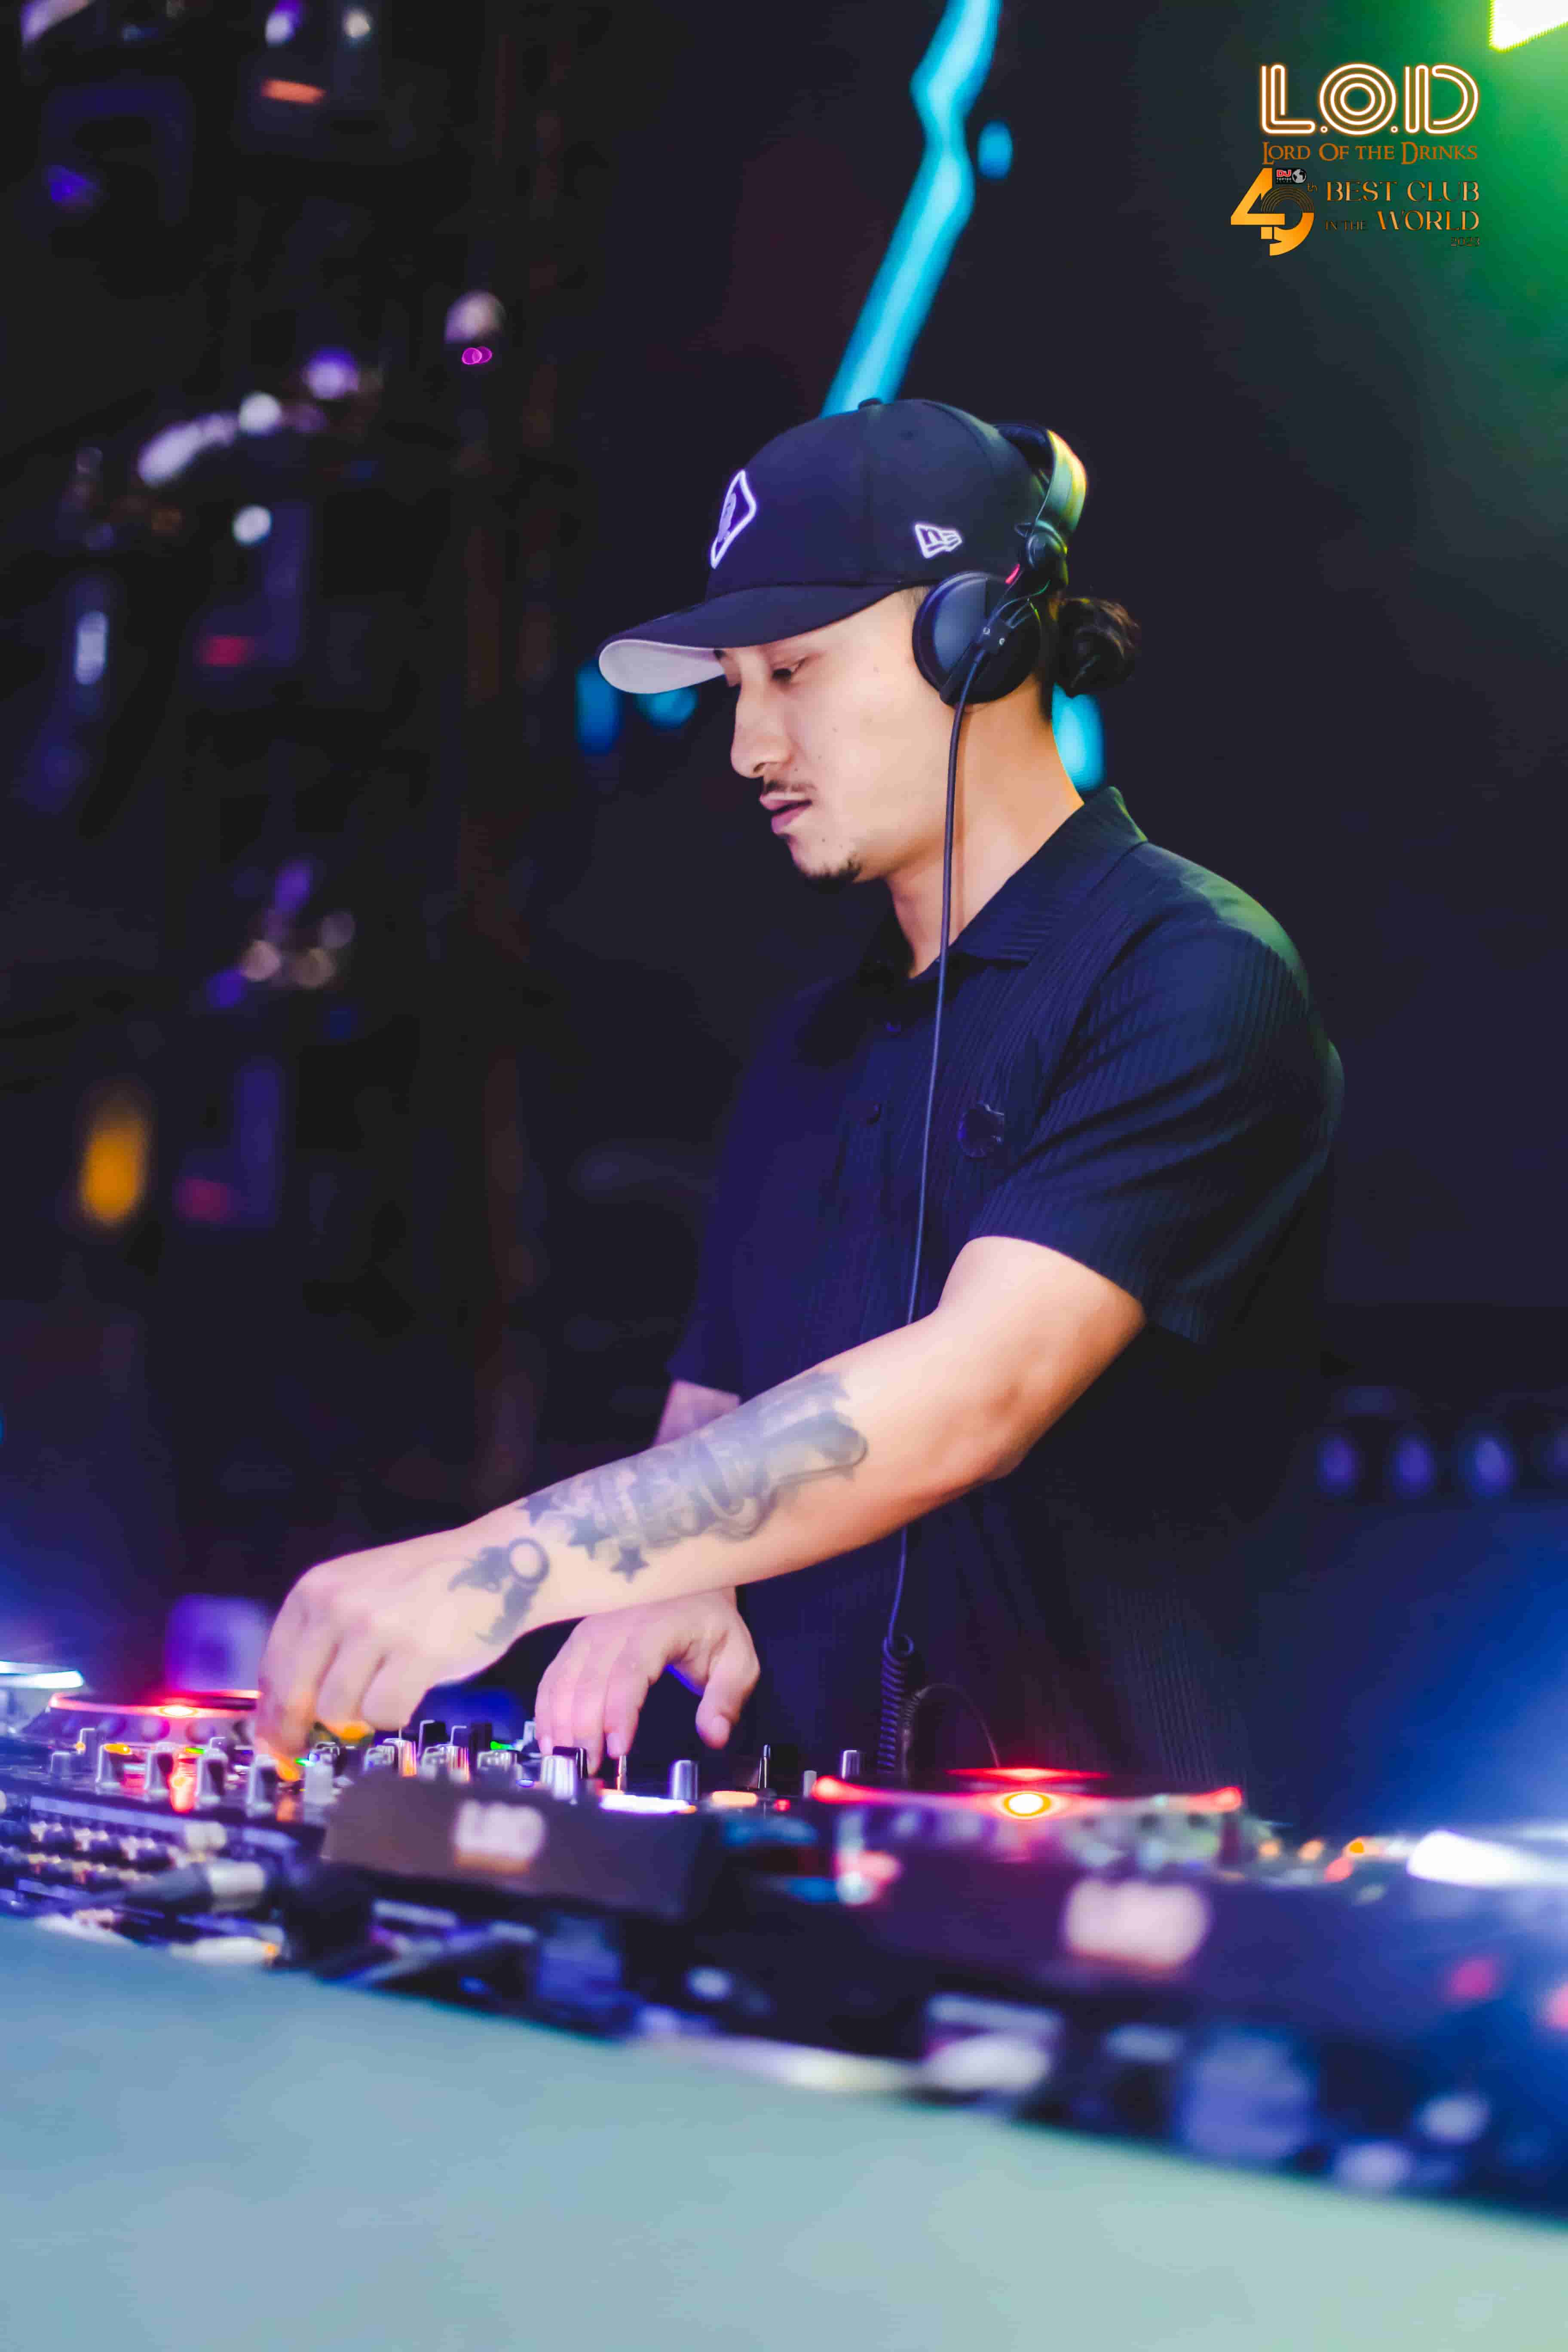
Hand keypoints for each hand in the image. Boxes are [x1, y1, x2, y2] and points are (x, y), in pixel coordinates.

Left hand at [254, 1517, 551, 1767]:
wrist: (498, 1563)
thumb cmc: (427, 1588)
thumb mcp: (359, 1596)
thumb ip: (322, 1644)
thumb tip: (286, 1719)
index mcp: (315, 1589)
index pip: (273, 1668)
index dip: (271, 1717)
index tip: (276, 1745)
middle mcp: (338, 1604)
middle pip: (296, 1697)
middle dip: (301, 1733)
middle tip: (313, 1751)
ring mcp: (376, 1627)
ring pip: (338, 1710)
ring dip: (359, 1718)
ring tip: (385, 1695)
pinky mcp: (417, 1651)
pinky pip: (384, 1714)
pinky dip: (394, 1716)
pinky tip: (410, 1695)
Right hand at [533, 1590, 757, 1774]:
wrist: (690, 1587)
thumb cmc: (711, 1627)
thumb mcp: (737, 1660)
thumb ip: (727, 1698)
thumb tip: (714, 1736)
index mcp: (658, 1627)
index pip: (631, 1670)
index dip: (620, 1711)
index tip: (618, 1749)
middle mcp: (617, 1625)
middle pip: (590, 1680)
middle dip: (585, 1729)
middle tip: (590, 1770)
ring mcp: (592, 1630)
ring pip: (565, 1679)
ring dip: (561, 1723)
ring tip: (567, 1761)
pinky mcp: (578, 1641)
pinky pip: (554, 1676)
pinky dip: (547, 1709)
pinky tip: (550, 1740)